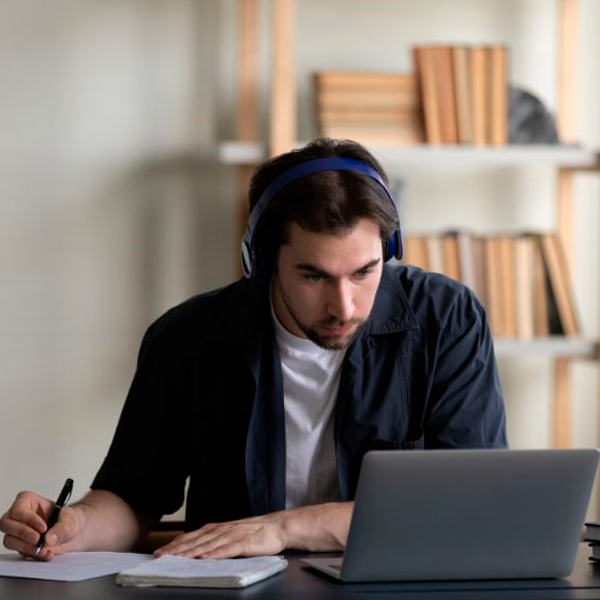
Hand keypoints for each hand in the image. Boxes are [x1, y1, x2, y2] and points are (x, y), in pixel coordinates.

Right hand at [0, 491, 81, 560]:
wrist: (74, 534)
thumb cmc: (70, 519)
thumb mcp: (70, 520)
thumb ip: (62, 528)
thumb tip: (49, 539)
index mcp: (29, 501)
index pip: (19, 509)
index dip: (29, 519)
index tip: (44, 527)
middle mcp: (19, 516)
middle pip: (7, 524)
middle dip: (23, 534)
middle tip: (38, 540)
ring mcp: (18, 532)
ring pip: (9, 540)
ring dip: (26, 547)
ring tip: (44, 550)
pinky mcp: (21, 545)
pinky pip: (20, 552)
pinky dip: (32, 555)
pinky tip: (46, 554)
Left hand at [154, 514, 286, 558]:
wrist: (277, 527)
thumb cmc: (254, 533)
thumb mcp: (230, 534)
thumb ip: (214, 540)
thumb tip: (194, 549)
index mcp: (217, 528)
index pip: (192, 536)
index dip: (176, 544)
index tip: (160, 551)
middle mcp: (222, 530)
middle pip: (196, 540)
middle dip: (177, 549)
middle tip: (161, 556)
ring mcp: (233, 535)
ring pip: (208, 545)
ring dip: (191, 552)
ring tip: (177, 558)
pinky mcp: (244, 542)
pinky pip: (228, 549)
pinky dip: (215, 554)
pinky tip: (205, 558)